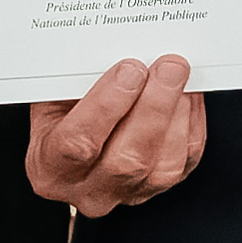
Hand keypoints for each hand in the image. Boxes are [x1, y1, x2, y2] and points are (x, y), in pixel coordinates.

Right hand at [27, 58, 207, 213]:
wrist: (76, 139)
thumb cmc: (63, 113)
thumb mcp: (54, 95)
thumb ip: (79, 80)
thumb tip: (121, 49)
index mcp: (50, 167)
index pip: (78, 143)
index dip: (107, 105)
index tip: (130, 69)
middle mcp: (89, 191)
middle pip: (128, 160)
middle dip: (154, 107)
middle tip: (169, 66)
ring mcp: (128, 194)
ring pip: (163, 165)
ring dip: (178, 113)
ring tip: (179, 74)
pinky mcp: (161, 187)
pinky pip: (185, 158)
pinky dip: (191, 121)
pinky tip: (187, 93)